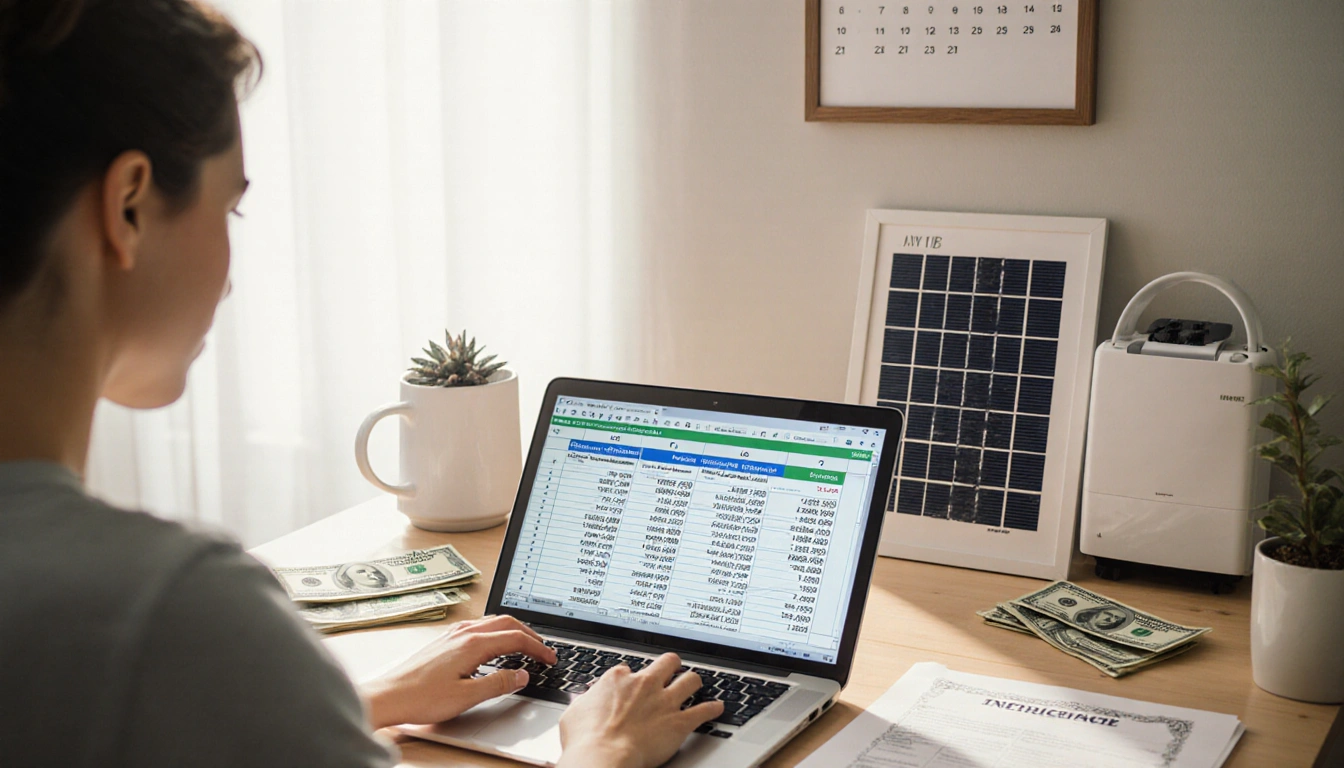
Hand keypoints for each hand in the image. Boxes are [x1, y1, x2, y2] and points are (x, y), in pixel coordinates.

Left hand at [360, 614, 555, 727]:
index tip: (550, 658)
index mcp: (473, 644)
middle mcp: (463, 633)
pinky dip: (496, 632)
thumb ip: (498, 683)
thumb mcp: (467, 696)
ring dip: (513, 631)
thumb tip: (522, 675)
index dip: (538, 648)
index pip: (516, 638)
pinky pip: (478, 627)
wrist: (389, 696)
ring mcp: (453, 634)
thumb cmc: (421, 698)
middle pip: (507, 623)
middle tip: (543, 650)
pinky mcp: (445, 640)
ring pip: (492, 622)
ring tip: (524, 645)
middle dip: (530, 634)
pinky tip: (494, 645)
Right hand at [556, 653, 723, 767]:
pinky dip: (713, 709)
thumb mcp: (574, 713)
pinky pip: (704, 710)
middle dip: (671, 665)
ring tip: (695, 683)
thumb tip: (585, 701)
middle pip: (666, 662)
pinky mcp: (679, 722)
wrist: (604, 756)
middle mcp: (645, 684)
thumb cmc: (586, 739)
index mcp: (618, 679)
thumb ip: (586, 701)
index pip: (630, 669)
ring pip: (690, 680)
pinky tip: (717, 708)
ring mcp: (664, 701)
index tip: (632, 686)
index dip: (631, 679)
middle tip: (672, 669)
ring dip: (693, 682)